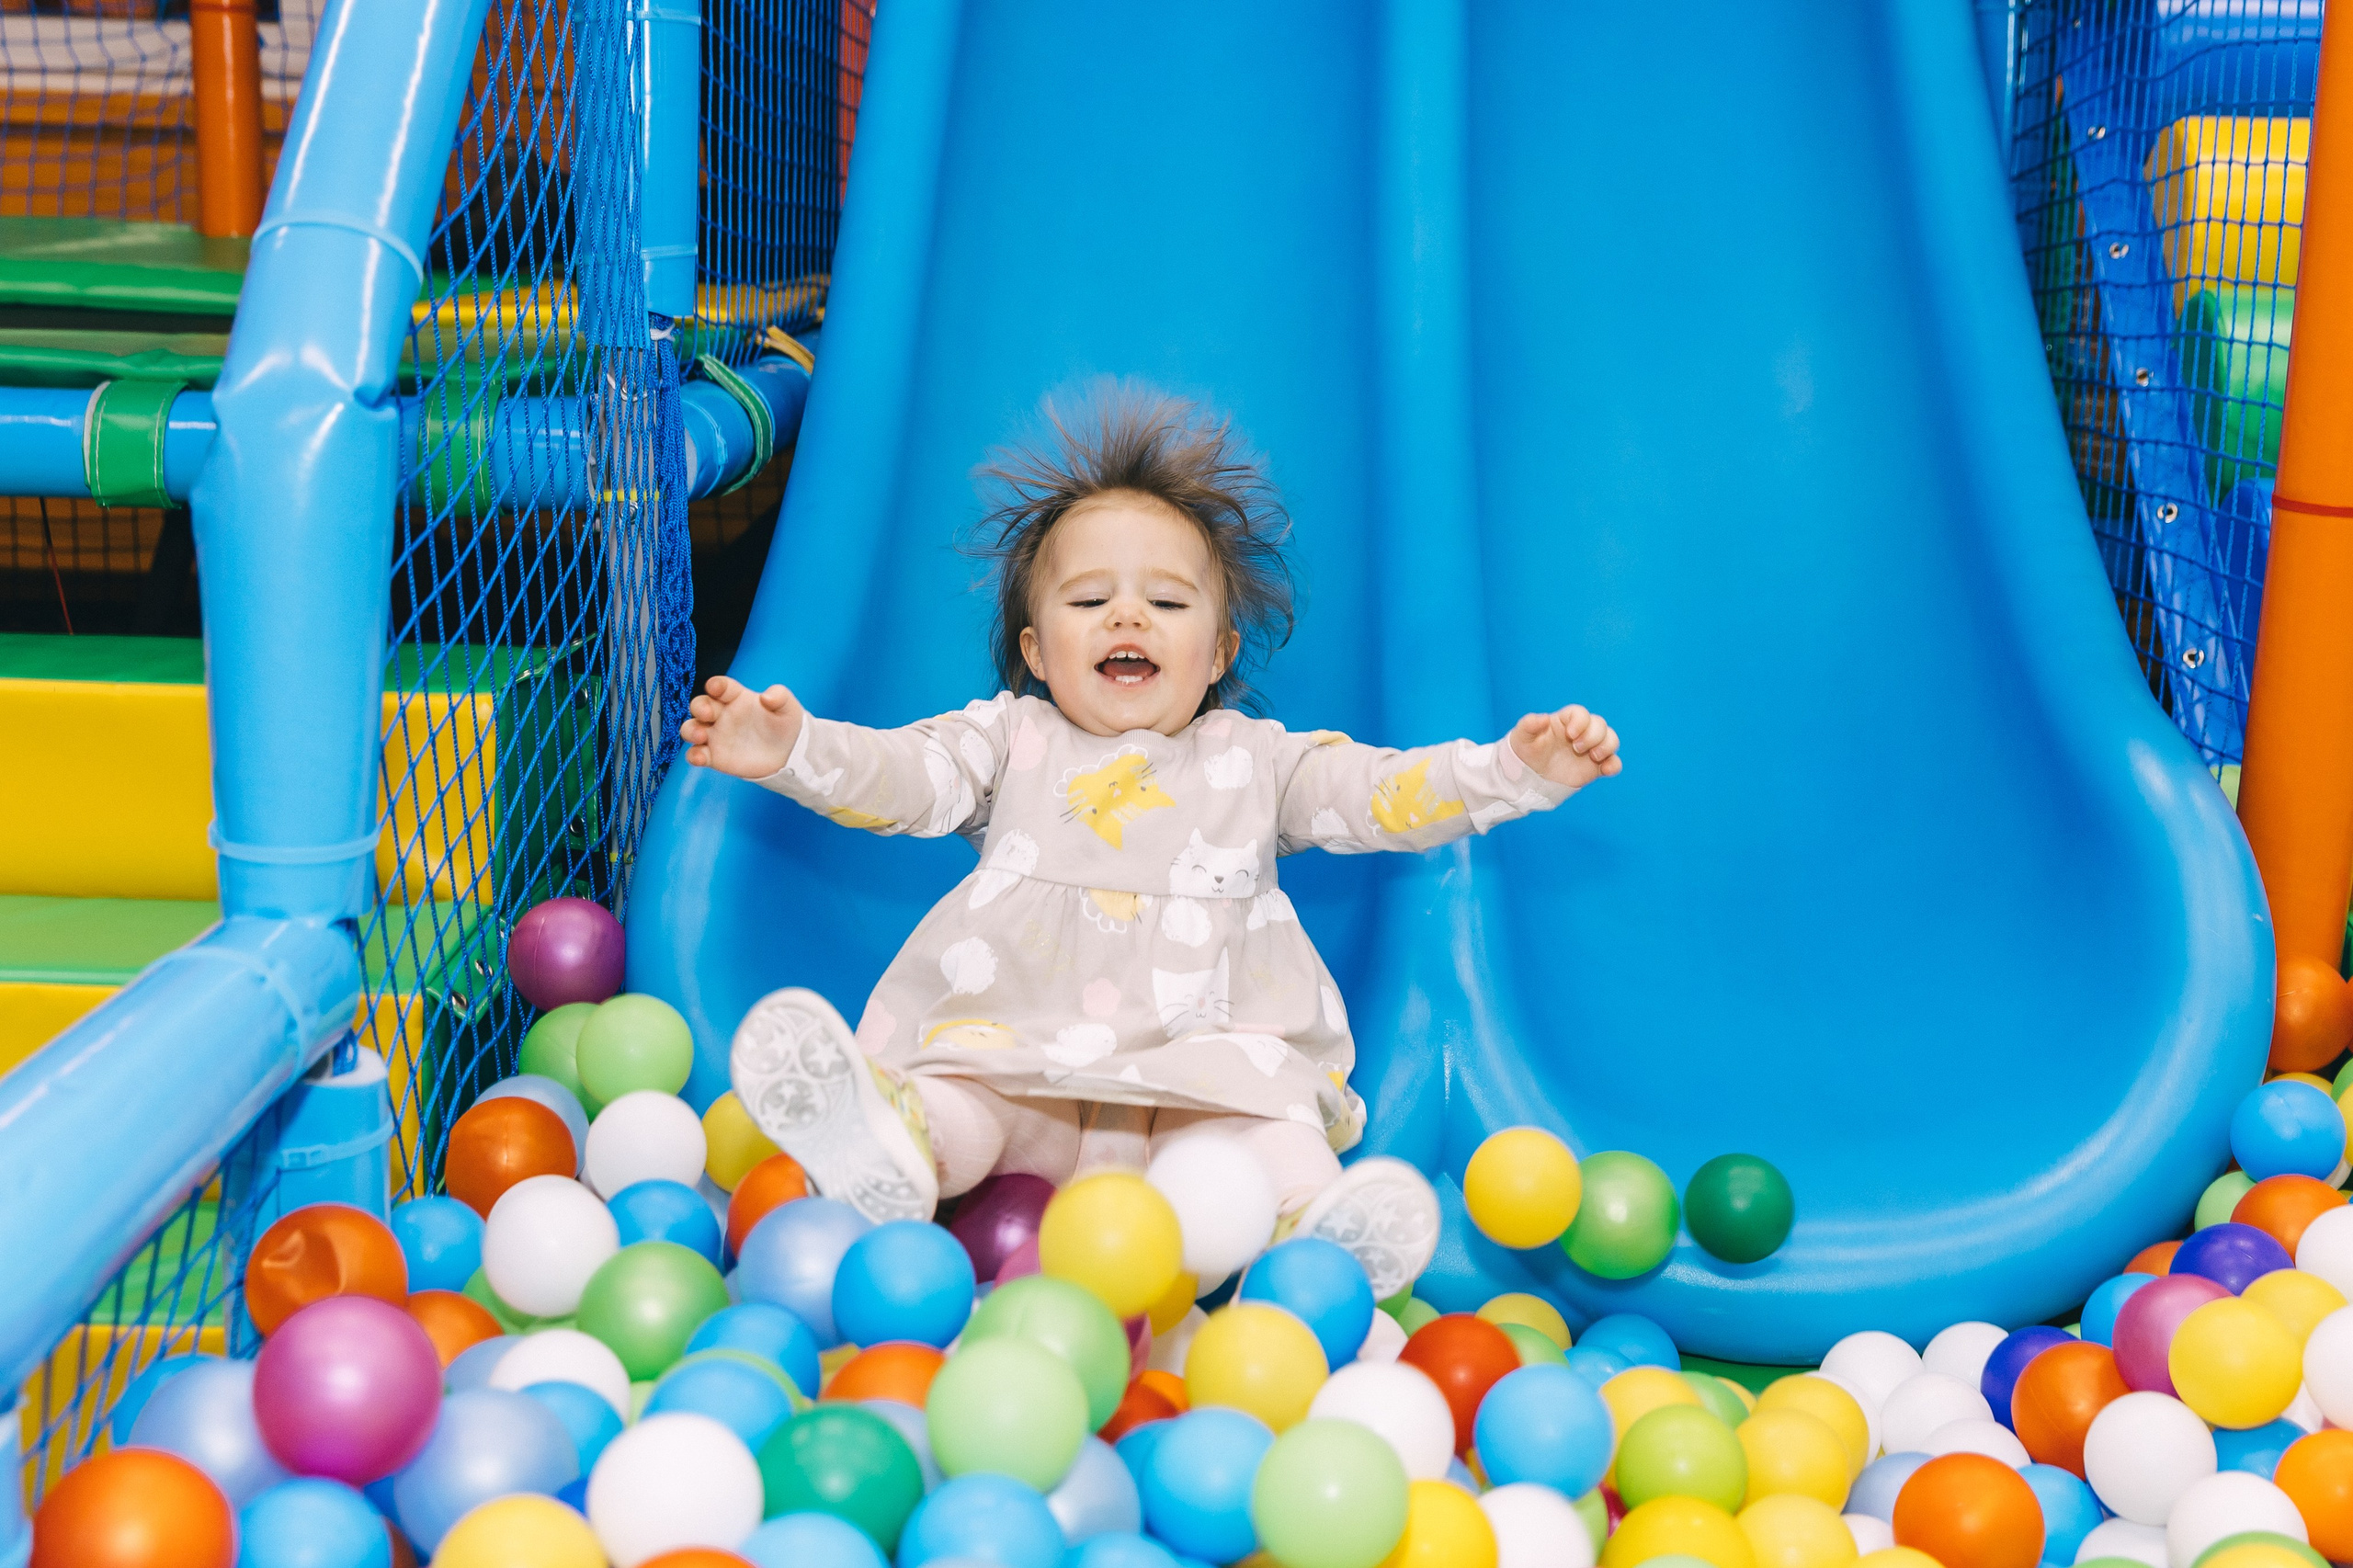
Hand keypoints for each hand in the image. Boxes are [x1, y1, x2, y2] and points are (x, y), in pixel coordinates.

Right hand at [680, 676, 805, 779]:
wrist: (788, 753)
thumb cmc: (785, 724)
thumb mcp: (787, 706)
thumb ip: (779, 696)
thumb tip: (767, 697)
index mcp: (736, 697)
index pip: (721, 687)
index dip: (716, 685)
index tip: (715, 687)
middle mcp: (721, 714)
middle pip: (700, 705)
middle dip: (699, 707)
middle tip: (707, 713)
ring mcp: (716, 735)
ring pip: (691, 728)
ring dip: (690, 730)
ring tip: (701, 735)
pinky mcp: (715, 756)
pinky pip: (697, 754)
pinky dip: (694, 755)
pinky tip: (700, 758)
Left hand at [1505, 704, 1622, 790]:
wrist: (1530, 776)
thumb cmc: (1525, 751)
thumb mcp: (1521, 737)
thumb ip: (1529, 725)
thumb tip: (1543, 718)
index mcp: (1565, 722)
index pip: (1581, 713)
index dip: (1580, 721)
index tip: (1570, 734)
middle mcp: (1581, 732)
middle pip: (1600, 724)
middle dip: (1593, 735)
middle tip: (1577, 749)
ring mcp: (1590, 749)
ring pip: (1610, 739)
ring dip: (1607, 746)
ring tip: (1594, 757)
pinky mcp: (1595, 766)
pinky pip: (1613, 762)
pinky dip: (1614, 765)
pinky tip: (1606, 771)